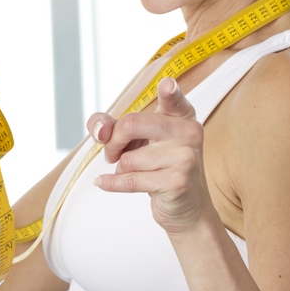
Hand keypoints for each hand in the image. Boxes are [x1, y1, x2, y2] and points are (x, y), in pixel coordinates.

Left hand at [86, 77, 211, 233]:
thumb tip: (101, 132)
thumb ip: (110, 126)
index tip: (167, 85)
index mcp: (181, 115)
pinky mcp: (177, 182)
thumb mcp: (136, 139)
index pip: (174, 99)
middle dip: (113, 143)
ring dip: (121, 169)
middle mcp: (188, 132)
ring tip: (136, 172)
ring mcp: (185, 157)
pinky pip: (130, 180)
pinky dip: (111, 183)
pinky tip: (103, 182)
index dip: (169, 91)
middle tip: (114, 153)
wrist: (187, 206)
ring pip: (128, 159)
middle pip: (130, 124)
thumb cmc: (159, 166)